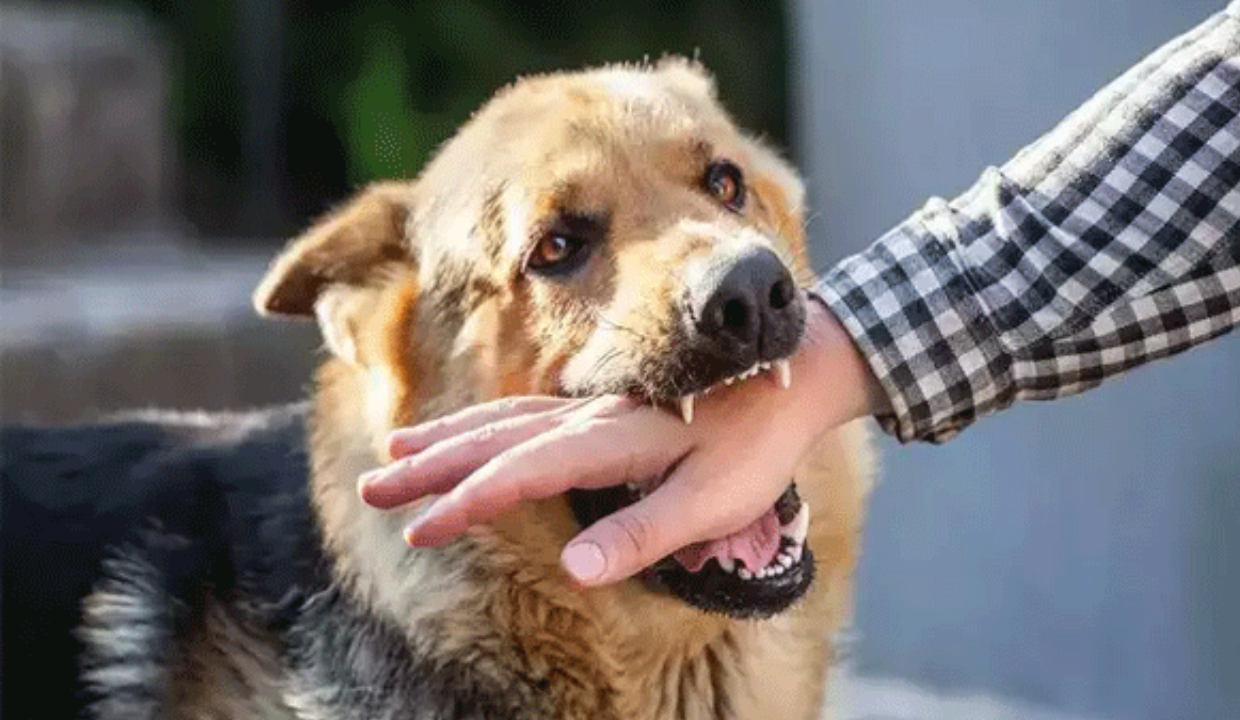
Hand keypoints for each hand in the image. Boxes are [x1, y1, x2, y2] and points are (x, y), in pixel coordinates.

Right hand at [358, 298, 885, 585]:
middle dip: (430, 466)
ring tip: (395, 449)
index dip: (467, 502)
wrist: (792, 374)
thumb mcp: (712, 501)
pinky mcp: (603, 407)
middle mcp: (589, 418)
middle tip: (373, 486)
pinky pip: (526, 411)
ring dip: (446, 437)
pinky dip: (484, 421)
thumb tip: (574, 567)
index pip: (521, 473)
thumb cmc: (756, 446)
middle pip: (493, 440)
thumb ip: (643, 532)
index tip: (421, 527)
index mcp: (610, 441)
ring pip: (502, 419)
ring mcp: (593, 407)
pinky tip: (468, 429)